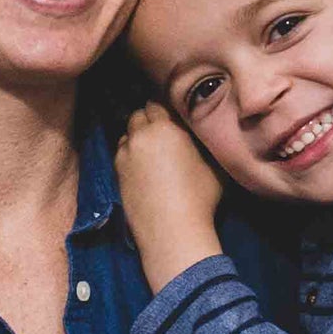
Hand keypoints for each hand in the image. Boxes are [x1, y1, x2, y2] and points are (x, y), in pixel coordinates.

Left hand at [116, 104, 226, 292]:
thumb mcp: (215, 163)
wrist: (172, 230)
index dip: (167, 109)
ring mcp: (125, 154)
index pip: (158, 103)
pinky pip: (121, 153)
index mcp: (165, 126)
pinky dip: (129, 153)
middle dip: (149, 119)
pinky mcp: (117, 173)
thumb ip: (205, 140)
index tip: (175, 117)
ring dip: (137, 136)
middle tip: (164, 131)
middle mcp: (141, 135)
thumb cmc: (201, 196)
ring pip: (127, 133)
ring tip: (152, 149)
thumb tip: (204, 130)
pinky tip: (143, 166)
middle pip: (139, 114)